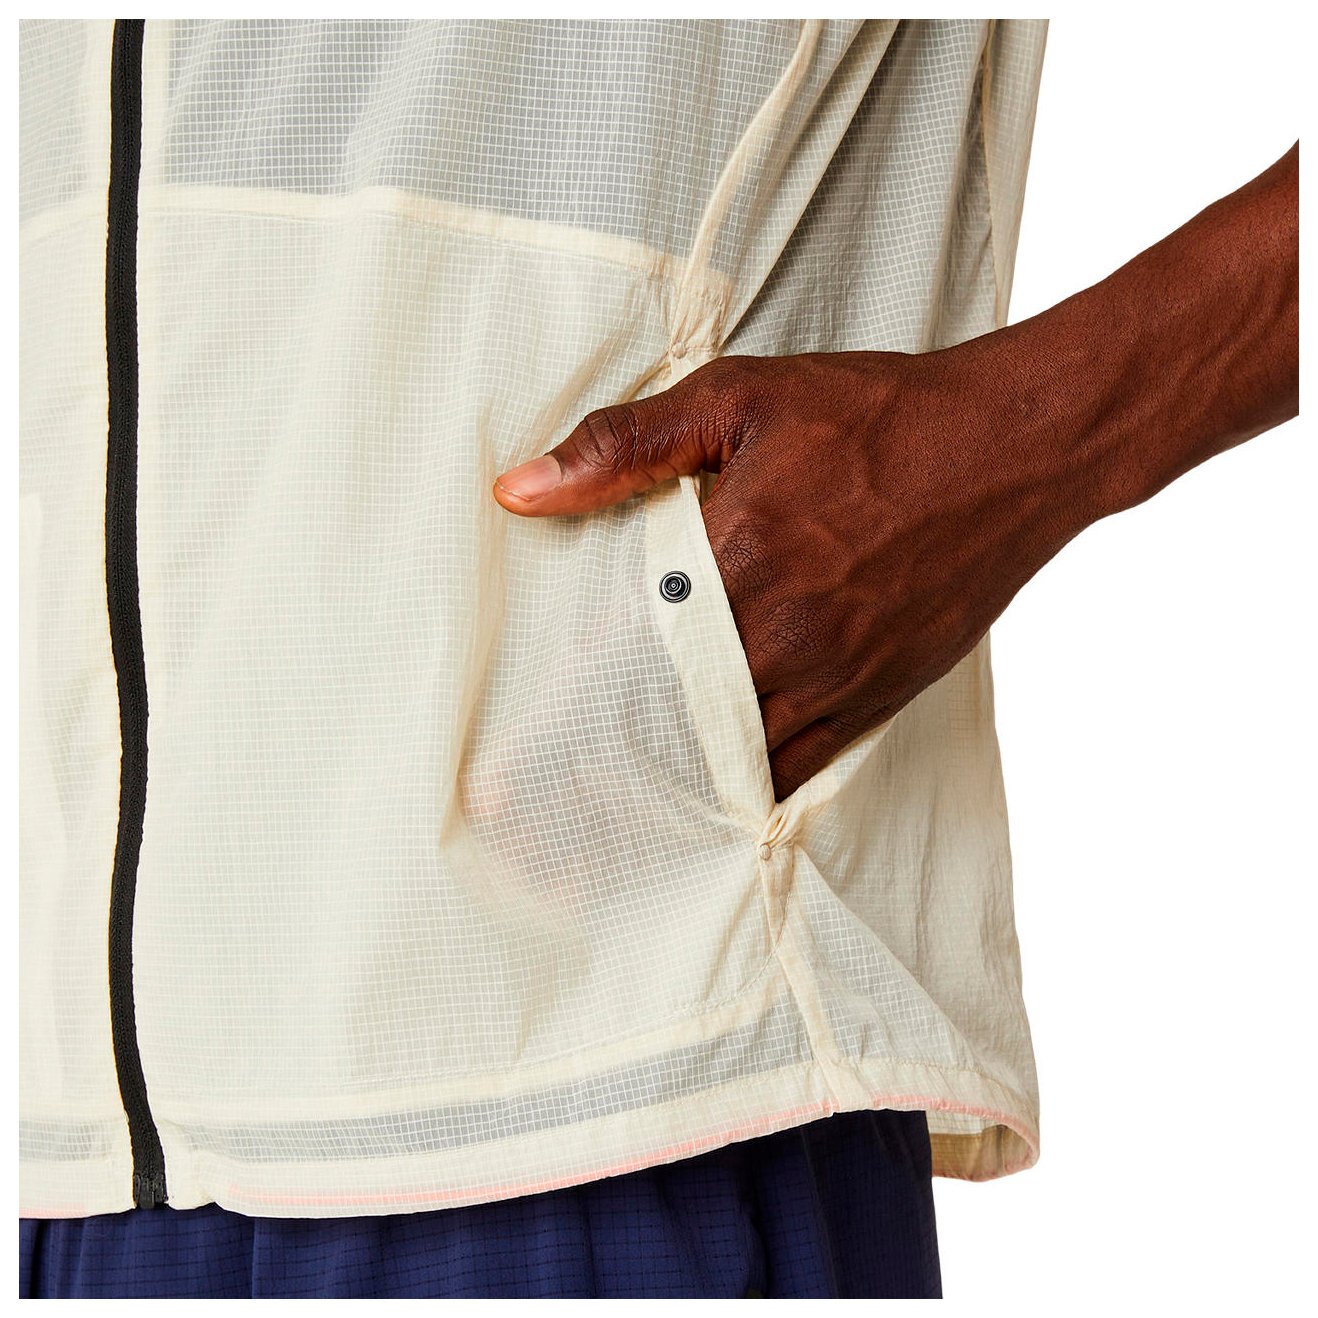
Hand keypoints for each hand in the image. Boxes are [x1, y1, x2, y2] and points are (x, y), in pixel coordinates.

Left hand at [492, 347, 1092, 799]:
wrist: (1014, 450)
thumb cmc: (877, 418)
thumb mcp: (742, 399)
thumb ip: (625, 445)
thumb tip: (520, 488)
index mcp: (734, 558)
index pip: (622, 657)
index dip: (563, 715)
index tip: (508, 777)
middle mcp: (780, 634)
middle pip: (667, 726)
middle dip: (600, 776)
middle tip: (536, 829)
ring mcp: (833, 675)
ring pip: (728, 758)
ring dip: (666, 792)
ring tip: (604, 830)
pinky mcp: (875, 695)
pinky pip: (795, 764)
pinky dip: (743, 787)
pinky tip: (704, 804)